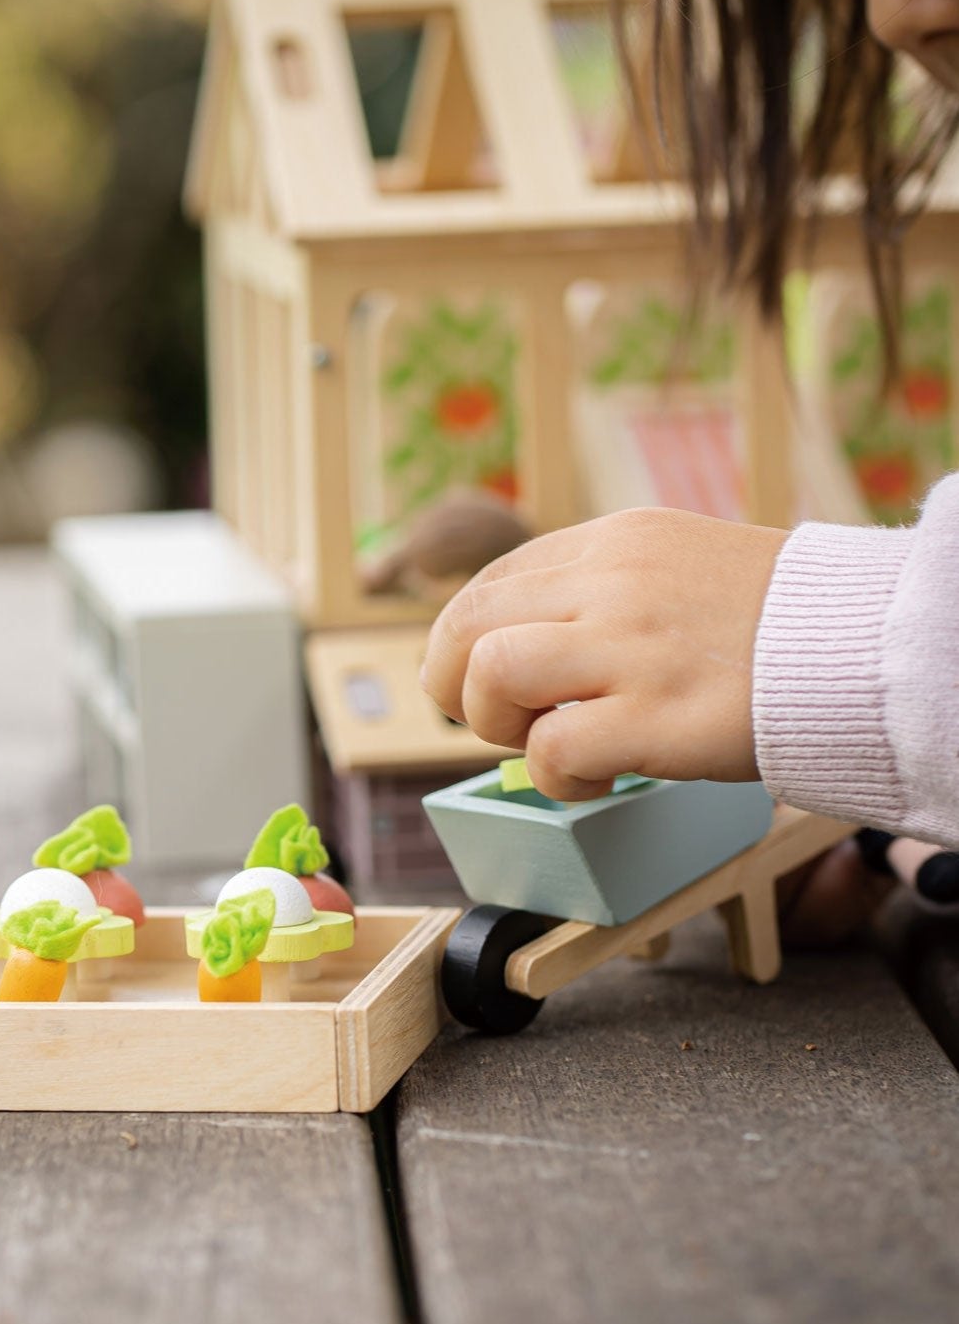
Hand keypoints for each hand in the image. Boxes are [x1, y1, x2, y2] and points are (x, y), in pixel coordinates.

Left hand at [420, 508, 787, 801]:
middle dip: (456, 684)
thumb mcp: (675, 568)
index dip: (464, 643)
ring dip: (498, 725)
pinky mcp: (656, 717)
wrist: (867, 647)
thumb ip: (599, 592)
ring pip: (492, 675)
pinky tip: (598, 780)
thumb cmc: (770, 623)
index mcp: (612, 543)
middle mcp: (611, 582)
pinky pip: (551, 752)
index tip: (479, 680)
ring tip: (547, 743)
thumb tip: (517, 645)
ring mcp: (632, 647)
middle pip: (466, 625)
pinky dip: (556, 779)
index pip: (488, 584)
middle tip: (500, 720)